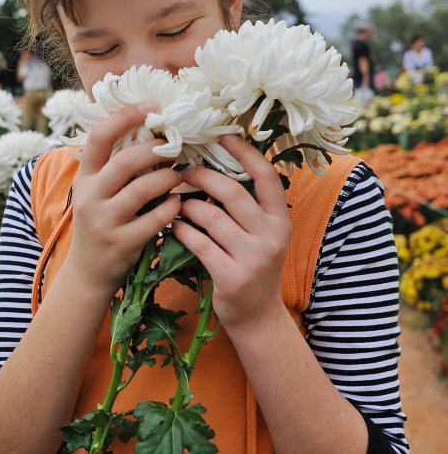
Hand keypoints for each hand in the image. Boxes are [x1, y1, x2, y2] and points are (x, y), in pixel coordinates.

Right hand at [64, 103, 182, 298]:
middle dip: (157, 151)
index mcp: (84, 178)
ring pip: (144, 189)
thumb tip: (151, 130)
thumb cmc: (101, 224)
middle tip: (175, 149)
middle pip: (126, 161)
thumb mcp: (96, 193)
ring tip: (180, 176)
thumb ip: (114, 167)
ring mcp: (104, 221)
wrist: (88, 274)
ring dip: (170, 178)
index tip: (152, 105)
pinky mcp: (122, 243)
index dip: (125, 116)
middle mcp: (90, 197)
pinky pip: (156, 219)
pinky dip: (173, 207)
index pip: (98, 136)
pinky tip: (179, 204)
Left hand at [171, 134, 290, 329]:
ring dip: (187, 205)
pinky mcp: (232, 276)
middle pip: (232, 192)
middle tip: (183, 172)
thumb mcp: (262, 235)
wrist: (257, 317)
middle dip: (203, 177)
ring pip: (210, 216)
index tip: (223, 135)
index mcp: (279, 219)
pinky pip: (198, 243)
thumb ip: (248, 207)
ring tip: (175, 201)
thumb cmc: (253, 267)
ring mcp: (253, 257)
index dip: (245, 153)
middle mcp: (271, 235)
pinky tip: (174, 227)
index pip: (266, 176)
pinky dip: (182, 231)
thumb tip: (216, 167)